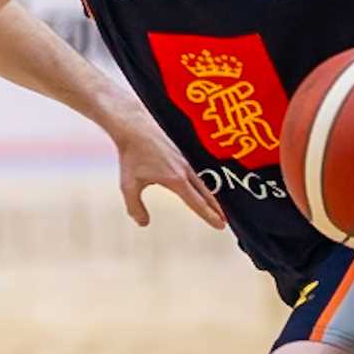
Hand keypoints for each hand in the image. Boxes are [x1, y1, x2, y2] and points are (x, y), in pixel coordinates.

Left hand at [112, 115, 226, 229]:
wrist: (134, 126)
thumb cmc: (131, 155)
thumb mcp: (128, 185)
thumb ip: (135, 207)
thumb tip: (143, 224)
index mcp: (176, 180)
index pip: (197, 203)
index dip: (210, 216)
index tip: (220, 227)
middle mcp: (184, 171)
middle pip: (205, 194)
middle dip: (216, 210)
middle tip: (225, 222)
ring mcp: (184, 161)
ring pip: (201, 184)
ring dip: (210, 197)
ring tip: (215, 208)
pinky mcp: (179, 154)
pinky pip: (195, 174)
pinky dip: (202, 186)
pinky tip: (199, 188)